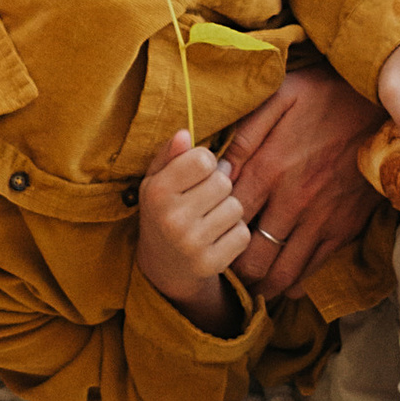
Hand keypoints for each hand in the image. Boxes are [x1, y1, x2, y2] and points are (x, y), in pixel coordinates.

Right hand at [136, 126, 252, 326]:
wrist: (164, 268)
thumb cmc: (163, 212)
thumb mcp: (156, 181)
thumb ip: (170, 154)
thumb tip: (185, 133)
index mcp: (156, 192)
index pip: (203, 159)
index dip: (205, 163)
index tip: (196, 173)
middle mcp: (172, 218)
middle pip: (223, 181)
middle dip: (219, 187)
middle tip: (203, 200)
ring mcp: (191, 244)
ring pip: (236, 207)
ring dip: (228, 210)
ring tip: (210, 218)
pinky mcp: (210, 264)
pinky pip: (242, 234)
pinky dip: (235, 233)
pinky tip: (217, 237)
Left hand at [222, 58, 387, 297]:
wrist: (383, 106)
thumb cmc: (326, 97)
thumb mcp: (279, 98)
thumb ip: (246, 135)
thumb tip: (217, 170)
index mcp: (270, 168)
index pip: (229, 217)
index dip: (213, 232)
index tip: (205, 238)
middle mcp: (293, 200)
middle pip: (253, 255)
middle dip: (236, 270)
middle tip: (224, 272)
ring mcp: (321, 218)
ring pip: (284, 270)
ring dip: (264, 284)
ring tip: (251, 287)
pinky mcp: (345, 226)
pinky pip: (316, 266)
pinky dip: (297, 281)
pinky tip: (285, 284)